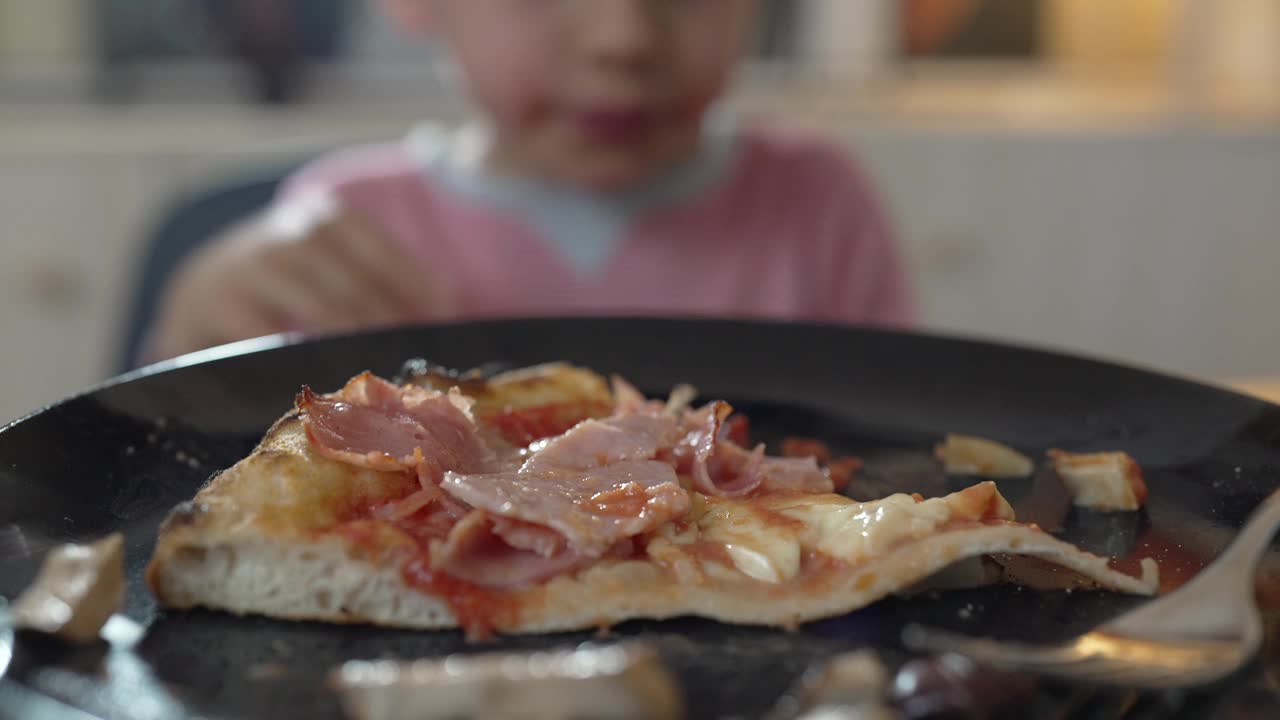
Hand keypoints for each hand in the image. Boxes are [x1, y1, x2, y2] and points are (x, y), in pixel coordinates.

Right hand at [145, 191, 455, 361]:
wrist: (208, 285)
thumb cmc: (297, 281)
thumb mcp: (340, 265)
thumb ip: (388, 282)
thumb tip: (452, 312)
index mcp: (333, 219)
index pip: (386, 255)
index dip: (419, 291)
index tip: (446, 325)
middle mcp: (295, 233)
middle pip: (357, 287)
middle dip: (393, 329)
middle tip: (418, 364)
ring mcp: (256, 265)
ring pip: (321, 312)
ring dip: (358, 348)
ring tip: (386, 379)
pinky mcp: (223, 302)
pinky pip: (275, 339)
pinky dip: (305, 362)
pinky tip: (328, 381)